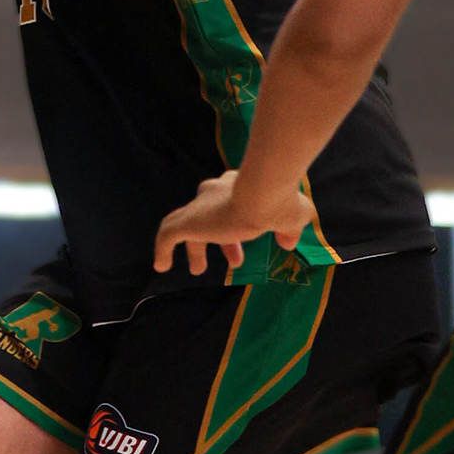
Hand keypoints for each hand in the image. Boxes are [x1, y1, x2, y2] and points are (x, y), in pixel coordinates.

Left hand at [153, 169, 315, 275]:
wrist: (262, 193)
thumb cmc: (278, 202)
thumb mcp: (291, 217)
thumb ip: (289, 228)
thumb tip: (289, 242)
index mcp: (239, 185)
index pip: (233, 203)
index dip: (241, 226)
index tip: (251, 243)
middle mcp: (216, 189)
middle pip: (211, 215)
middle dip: (223, 240)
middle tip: (235, 260)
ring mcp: (200, 206)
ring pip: (187, 224)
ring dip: (195, 248)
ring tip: (198, 269)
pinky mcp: (188, 221)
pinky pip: (167, 236)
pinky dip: (162, 250)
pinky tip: (162, 266)